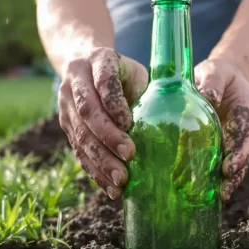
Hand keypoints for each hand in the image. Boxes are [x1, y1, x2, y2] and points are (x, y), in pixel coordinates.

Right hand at [58, 47, 147, 198]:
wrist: (87, 67)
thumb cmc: (124, 75)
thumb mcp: (139, 73)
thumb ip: (152, 90)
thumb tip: (182, 121)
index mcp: (97, 60)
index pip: (103, 81)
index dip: (114, 102)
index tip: (129, 123)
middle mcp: (75, 81)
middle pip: (88, 112)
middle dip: (108, 136)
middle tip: (129, 155)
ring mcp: (66, 105)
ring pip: (80, 136)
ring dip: (101, 160)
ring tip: (121, 179)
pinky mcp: (66, 127)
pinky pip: (79, 153)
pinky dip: (96, 172)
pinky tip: (111, 188)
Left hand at [195, 58, 248, 201]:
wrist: (223, 76)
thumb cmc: (219, 73)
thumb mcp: (216, 71)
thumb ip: (212, 82)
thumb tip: (207, 97)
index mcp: (248, 110)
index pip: (247, 134)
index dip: (240, 152)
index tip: (229, 167)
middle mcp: (247, 128)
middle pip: (244, 154)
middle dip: (235, 174)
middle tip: (223, 192)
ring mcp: (237, 138)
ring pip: (236, 162)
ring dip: (227, 180)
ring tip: (217, 197)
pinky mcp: (225, 144)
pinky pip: (223, 161)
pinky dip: (216, 176)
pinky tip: (205, 190)